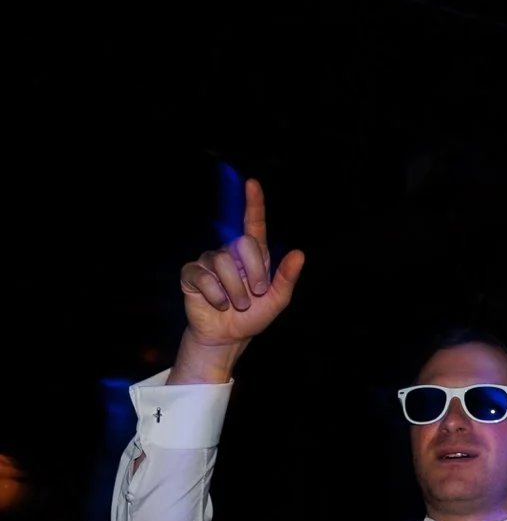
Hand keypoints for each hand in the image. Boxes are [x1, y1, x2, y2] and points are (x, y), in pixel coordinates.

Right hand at [171, 178, 304, 383]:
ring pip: (223, 263)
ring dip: (236, 291)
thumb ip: (286, 278)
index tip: (252, 184)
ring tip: (236, 304)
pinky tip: (218, 304)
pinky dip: (217, 296)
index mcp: (253, 256)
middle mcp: (230, 253)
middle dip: (253, 272)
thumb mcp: (277, 300)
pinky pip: (205, 277)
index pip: (253, 225)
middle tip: (255, 293)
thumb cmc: (253, 317)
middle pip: (243, 244)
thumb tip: (300, 254)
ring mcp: (209, 261)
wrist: (228, 336)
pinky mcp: (192, 273)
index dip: (253, 204)